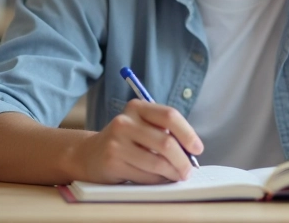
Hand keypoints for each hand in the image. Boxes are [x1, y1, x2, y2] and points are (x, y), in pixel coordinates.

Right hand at [66, 99, 202, 184]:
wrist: (90, 154)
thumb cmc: (125, 140)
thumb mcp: (141, 126)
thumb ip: (164, 131)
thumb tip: (192, 151)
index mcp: (137, 107)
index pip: (170, 116)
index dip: (188, 133)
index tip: (197, 149)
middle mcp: (125, 121)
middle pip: (166, 142)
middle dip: (183, 160)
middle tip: (189, 170)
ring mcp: (116, 142)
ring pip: (157, 162)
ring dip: (172, 173)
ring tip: (177, 176)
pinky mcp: (112, 162)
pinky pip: (145, 175)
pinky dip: (158, 180)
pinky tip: (160, 179)